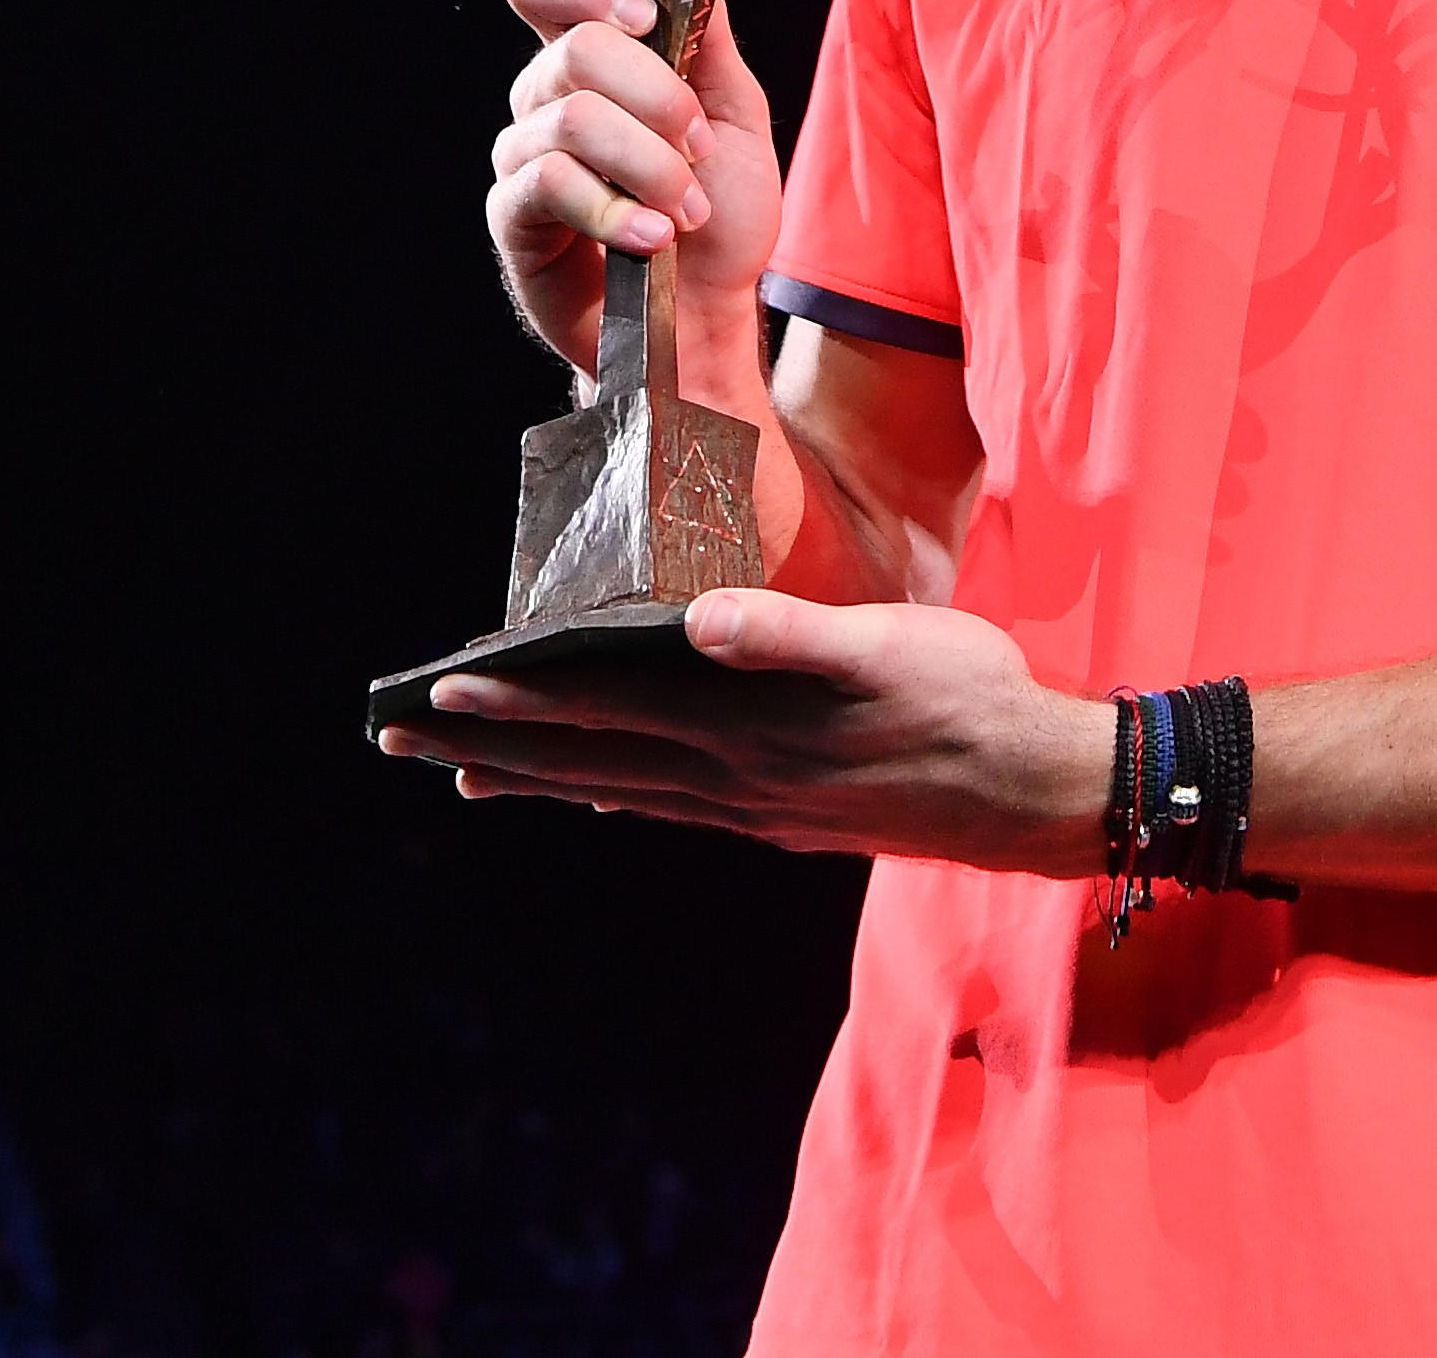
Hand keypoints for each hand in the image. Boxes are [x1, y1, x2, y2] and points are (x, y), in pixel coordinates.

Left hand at [379, 591, 1112, 872]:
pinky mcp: (781, 813)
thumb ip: (793, 637)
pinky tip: (589, 794)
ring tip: (462, 772)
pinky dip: (608, 796)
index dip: (521, 697)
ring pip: (617, 788)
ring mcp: (754, 804)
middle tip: (400, 734)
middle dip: (490, 744)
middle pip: (588, 760)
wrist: (1036, 789)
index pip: (608, 708)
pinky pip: (667, 805)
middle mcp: (734, 777)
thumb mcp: (893, 650)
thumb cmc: (970, 698)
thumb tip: (699, 622)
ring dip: (533, 777)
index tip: (439, 684)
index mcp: (748, 727)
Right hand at [487, 0, 781, 376]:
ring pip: (574, 119)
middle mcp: (549, 98)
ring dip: (650, 165)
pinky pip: (549, 183)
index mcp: (597, 62)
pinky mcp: (514, 216)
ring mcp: (525, 156)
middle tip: (700, 148)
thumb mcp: (737, 114)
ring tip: (686, 209)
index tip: (646, 17)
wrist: (709, 313)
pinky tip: (653, 237)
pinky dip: (614, 210)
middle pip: (574, 49)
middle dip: (658, 98)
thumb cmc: (719, 216)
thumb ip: (707, 36)